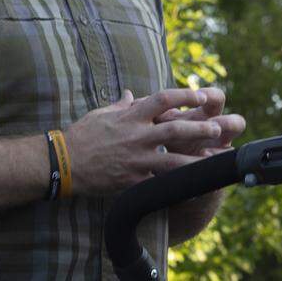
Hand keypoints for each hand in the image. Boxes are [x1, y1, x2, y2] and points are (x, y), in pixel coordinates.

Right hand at [64, 88, 234, 195]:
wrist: (62, 163)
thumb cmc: (82, 135)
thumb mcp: (102, 113)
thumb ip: (122, 105)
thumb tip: (131, 93)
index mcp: (131, 116)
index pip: (164, 98)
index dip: (186, 96)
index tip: (202, 97)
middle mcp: (137, 136)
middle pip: (175, 129)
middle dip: (199, 129)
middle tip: (218, 129)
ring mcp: (136, 159)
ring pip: (172, 159)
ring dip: (196, 159)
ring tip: (214, 159)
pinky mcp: (132, 180)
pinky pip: (159, 182)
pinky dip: (176, 185)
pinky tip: (193, 188)